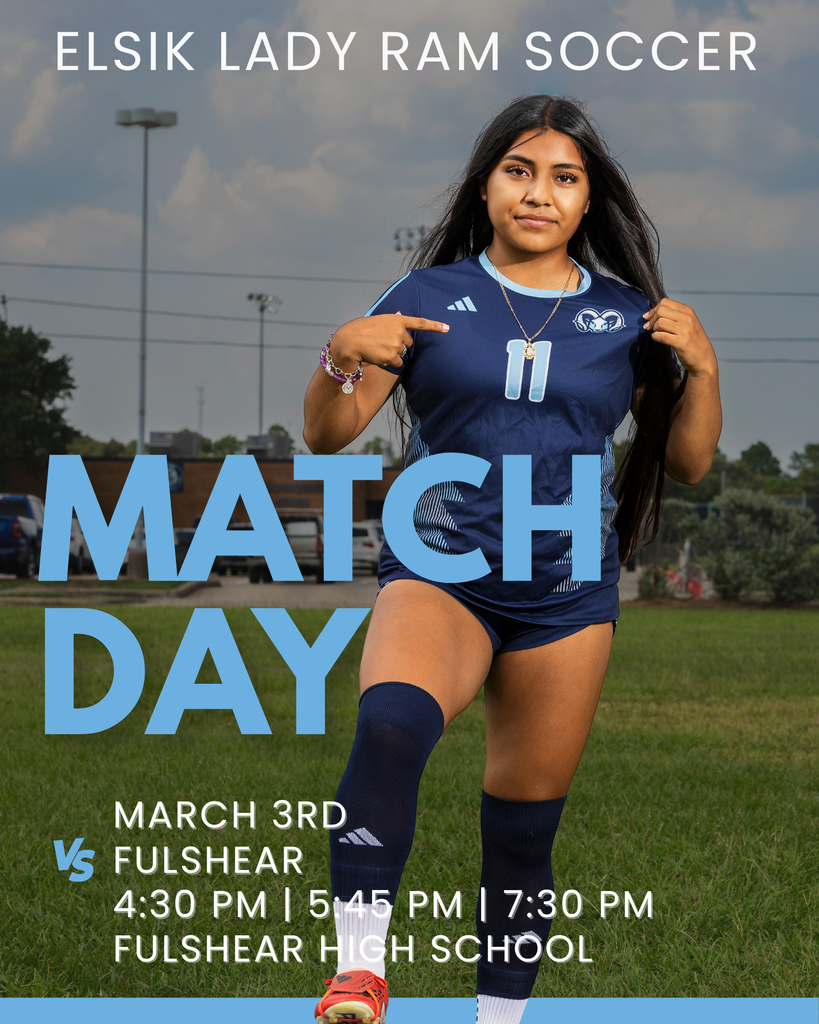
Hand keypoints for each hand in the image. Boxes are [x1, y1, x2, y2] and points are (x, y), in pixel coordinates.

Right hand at [330, 312, 448, 370]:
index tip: (447, 328)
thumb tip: (403, 315)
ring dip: (392, 354)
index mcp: (397, 319)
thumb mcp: (379, 320)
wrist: (350, 341)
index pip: (419, 323)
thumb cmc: (361, 330)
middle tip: (383, 342)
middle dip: (399, 345)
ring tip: (377, 348)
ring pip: (402, 354)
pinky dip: (389, 362)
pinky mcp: (392, 356)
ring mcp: (397, 344)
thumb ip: (393, 321)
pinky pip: (397, 363)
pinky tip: (378, 356)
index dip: (434, 326)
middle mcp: (399, 331)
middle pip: (408, 343)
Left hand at [642, 299, 716, 376]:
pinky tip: (657, 338)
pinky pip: (661, 336)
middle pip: (661, 310)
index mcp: (688, 311)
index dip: (653, 309)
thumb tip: (653, 313)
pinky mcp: (681, 342)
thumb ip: (674, 316)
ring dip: (653, 328)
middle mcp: (687, 318)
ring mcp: (685, 330)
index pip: (665, 302)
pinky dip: (655, 337)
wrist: (704, 359)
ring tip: (655, 333)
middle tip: (649, 326)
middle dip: (652, 319)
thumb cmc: (694, 341)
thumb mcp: (688, 323)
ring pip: (660, 322)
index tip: (648, 317)